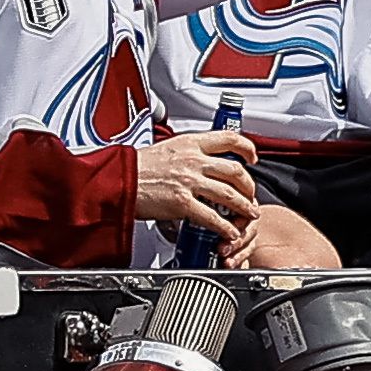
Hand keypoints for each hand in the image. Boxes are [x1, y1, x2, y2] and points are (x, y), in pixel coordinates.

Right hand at [132, 129, 257, 239]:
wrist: (118, 179)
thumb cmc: (137, 167)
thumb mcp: (167, 148)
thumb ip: (188, 153)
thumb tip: (202, 158)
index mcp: (191, 143)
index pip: (229, 139)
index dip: (247, 148)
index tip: (252, 157)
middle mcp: (193, 160)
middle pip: (236, 170)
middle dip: (249, 185)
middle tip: (250, 194)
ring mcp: (189, 182)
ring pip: (230, 194)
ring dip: (244, 207)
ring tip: (248, 214)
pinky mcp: (182, 203)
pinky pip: (213, 217)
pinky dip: (225, 226)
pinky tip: (228, 231)